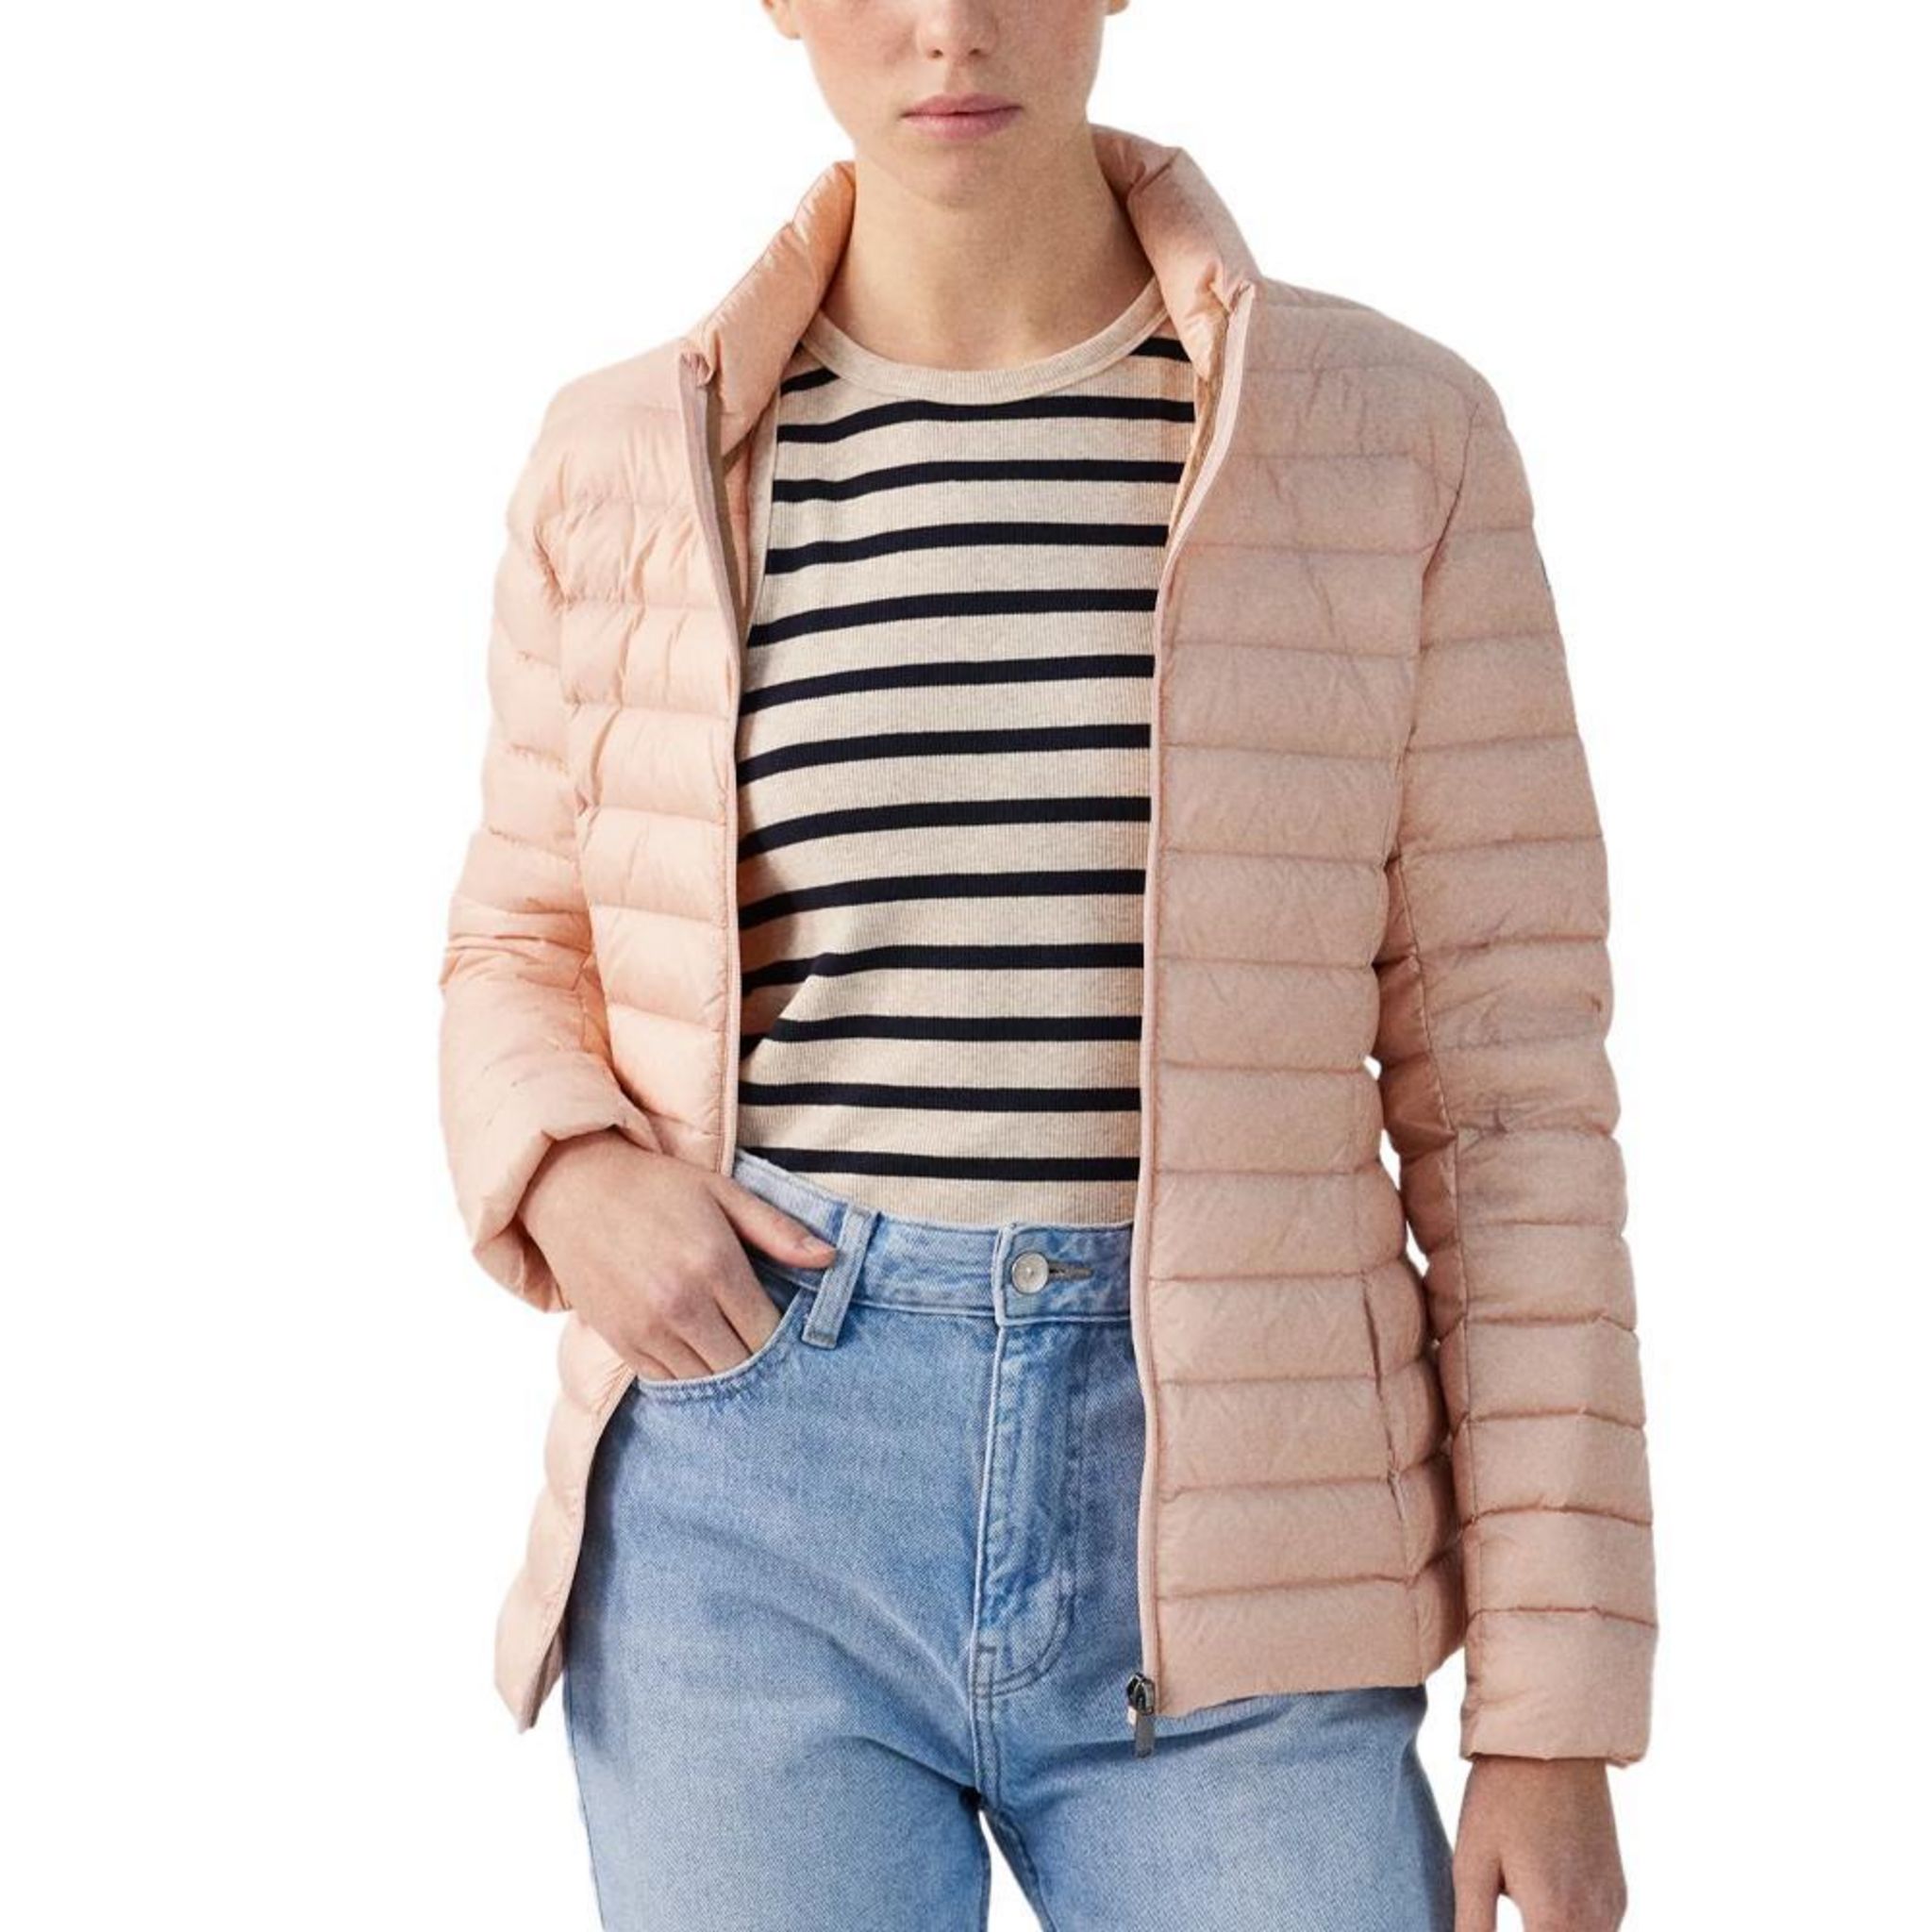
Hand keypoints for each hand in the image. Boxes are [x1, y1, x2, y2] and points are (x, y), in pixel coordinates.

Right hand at [520, 1131, 837, 1379]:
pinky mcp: (621, 1342)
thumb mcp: (723, 1193)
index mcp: (714, 1264)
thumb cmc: (656, 1187)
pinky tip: (700, 1356)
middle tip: (769, 1353)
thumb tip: (831, 1258)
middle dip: (760, 1365)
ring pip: (706, 1382)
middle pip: (740, 1366)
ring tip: (736, 1356)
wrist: (574, 1189)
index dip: (785, 1341)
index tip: (793, 1335)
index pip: (767, 1333)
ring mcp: (647, 1329)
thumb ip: (779, 1230)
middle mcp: (681, 1304)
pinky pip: (668, 1382)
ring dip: (726, 1375)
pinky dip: (690, 1377)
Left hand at [1454, 1755, 1626, 1930]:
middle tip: (1501, 1918)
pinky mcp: (1616, 1890)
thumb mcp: (1472, 1862)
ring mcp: (1612, 1906)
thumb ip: (1472, 1926)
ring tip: (1518, 1907)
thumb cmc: (1502, 1797)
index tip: (1487, 1931)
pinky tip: (1541, 1915)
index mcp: (1556, 1923)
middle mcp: (1596, 1922)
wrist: (1553, 1740)